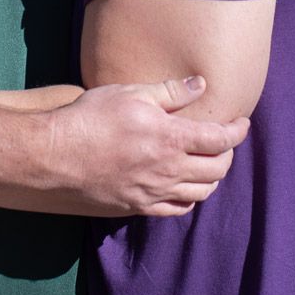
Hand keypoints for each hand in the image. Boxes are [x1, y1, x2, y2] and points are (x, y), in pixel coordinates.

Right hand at [44, 76, 248, 218]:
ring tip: (207, 163)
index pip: (220, 140)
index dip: (237, 131)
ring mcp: (153, 194)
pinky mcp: (137, 208)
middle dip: (228, 155)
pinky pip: (176, 210)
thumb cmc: (89, 119)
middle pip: (217, 170)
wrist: (52, 157)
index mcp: (171, 139)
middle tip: (224, 142)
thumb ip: (170, 92)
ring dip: (211, 178)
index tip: (242, 124)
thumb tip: (201, 85)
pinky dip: (189, 198)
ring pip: (201, 194)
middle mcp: (168, 171)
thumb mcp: (130, 93)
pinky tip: (183, 186)